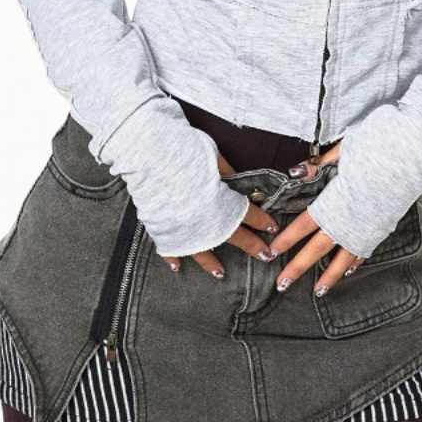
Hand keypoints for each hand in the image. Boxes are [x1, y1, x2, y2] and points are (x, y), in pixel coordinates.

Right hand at [155, 150, 280, 279]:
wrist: (149, 152)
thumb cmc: (184, 149)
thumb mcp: (213, 156)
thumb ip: (226, 171)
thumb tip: (236, 179)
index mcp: (221, 201)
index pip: (248, 213)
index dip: (262, 220)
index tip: (272, 227)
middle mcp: (205, 220)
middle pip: (233, 236)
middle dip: (251, 246)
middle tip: (265, 256)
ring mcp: (182, 228)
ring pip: (201, 251)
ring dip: (212, 263)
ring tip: (220, 273)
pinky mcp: (161, 229)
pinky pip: (169, 249)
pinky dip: (173, 258)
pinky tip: (176, 267)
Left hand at [263, 141, 367, 296]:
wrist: (412, 156)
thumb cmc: (376, 150)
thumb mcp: (342, 152)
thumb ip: (318, 165)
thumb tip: (296, 172)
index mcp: (334, 202)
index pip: (303, 225)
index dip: (286, 239)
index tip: (272, 251)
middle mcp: (348, 220)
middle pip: (317, 249)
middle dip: (298, 267)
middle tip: (282, 284)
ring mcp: (365, 228)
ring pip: (343, 258)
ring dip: (329, 276)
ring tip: (317, 291)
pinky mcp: (380, 228)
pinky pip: (364, 250)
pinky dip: (354, 262)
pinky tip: (347, 271)